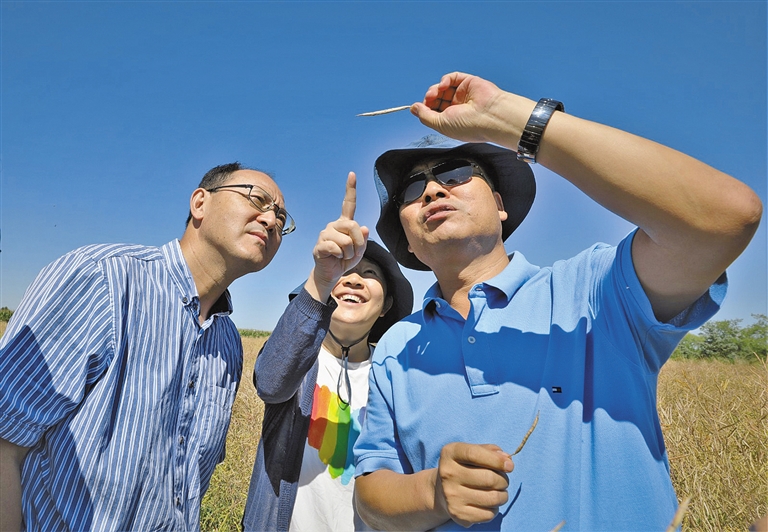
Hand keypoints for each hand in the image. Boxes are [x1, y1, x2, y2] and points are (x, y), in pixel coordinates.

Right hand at [307, 172, 368, 301]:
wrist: (331, 274)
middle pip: (353, 226)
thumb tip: (364, 228)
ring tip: (343, 256)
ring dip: (349, 253)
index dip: (350, 189)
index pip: (348, 204)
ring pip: (346, 240)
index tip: (352, 174)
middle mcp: (334, 225)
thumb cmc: (345, 260)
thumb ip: (363, 240)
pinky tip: (335, 257)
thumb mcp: (359, 251)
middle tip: (353, 252)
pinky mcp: (320, 245)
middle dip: (358, 243)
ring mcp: (325, 234)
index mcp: (344, 223)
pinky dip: (340, 256)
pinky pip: (336, 248)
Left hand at [410, 72, 533, 147]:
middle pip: (436, 98)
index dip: (425, 108)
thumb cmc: (469, 125)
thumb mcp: (441, 124)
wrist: (490, 116)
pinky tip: (444, 85)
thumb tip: (413, 108)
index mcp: (451, 120)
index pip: (433, 111)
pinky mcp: (468, 83)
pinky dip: (445, 80)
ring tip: (435, 93)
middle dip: (429, 98)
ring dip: (435, 89)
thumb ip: (425, 116)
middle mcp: (457, 108)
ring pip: (442, 88)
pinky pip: (452, 77)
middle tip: (429, 99)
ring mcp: (463, 95)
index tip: (419, 107)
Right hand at [434, 442, 513, 527]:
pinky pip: (488, 514)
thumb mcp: (472, 451)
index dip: (496, 460)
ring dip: (502, 496)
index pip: (475, 454)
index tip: (510, 466)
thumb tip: (507, 459)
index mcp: (450, 453)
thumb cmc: (464, 467)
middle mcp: (448, 474)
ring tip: (499, 492)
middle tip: (502, 481)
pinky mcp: (458, 514)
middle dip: (503, 480)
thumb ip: (490, 451)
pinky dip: (494, 509)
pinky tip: (488, 504)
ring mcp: (451, 496)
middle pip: (489, 479)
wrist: (441, 491)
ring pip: (493, 498)